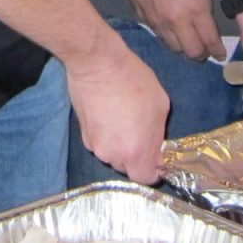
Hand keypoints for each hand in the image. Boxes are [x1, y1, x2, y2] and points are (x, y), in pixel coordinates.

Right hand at [66, 34, 169, 182]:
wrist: (97, 62)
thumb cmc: (133, 81)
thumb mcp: (160, 105)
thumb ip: (158, 134)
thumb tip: (154, 146)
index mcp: (135, 152)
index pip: (146, 179)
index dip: (155, 169)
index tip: (158, 154)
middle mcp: (112, 155)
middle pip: (127, 167)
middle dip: (137, 155)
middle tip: (142, 130)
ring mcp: (94, 144)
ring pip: (113, 154)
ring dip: (121, 144)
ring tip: (125, 119)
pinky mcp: (82, 132)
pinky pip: (100, 142)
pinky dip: (107, 134)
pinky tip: (111, 113)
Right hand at [126, 0, 222, 61]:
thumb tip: (208, 15)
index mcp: (196, 9)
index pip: (210, 40)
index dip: (217, 51)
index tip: (220, 55)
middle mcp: (178, 22)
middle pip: (192, 52)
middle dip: (201, 54)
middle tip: (205, 49)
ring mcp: (160, 24)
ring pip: (175, 48)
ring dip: (184, 47)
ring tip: (188, 41)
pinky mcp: (146, 21)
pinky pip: (160, 37)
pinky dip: (169, 37)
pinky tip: (172, 30)